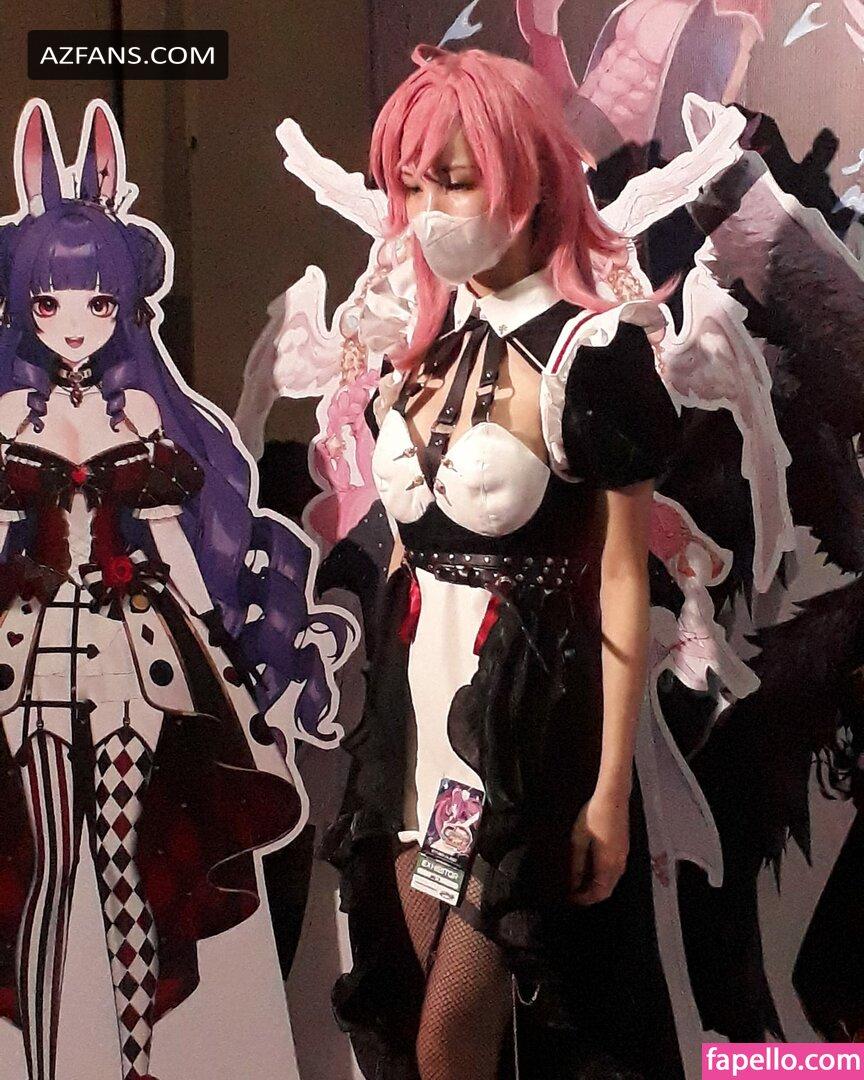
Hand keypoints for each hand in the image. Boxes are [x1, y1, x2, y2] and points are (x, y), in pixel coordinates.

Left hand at [568, 791, 629, 905]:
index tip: (571, 898)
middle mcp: (619, 864)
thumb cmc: (594, 815)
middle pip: (607, 890)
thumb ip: (577, 863)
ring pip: (612, 882)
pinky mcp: (624, 849)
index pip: (599, 893)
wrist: (614, 797)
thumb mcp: (579, 839)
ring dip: (598, 887)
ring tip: (580, 883)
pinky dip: (603, 878)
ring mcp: (624, 856)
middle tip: (574, 893)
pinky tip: (592, 870)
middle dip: (591, 895)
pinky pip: (615, 872)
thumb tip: (573, 883)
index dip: (585, 899)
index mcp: (608, 864)